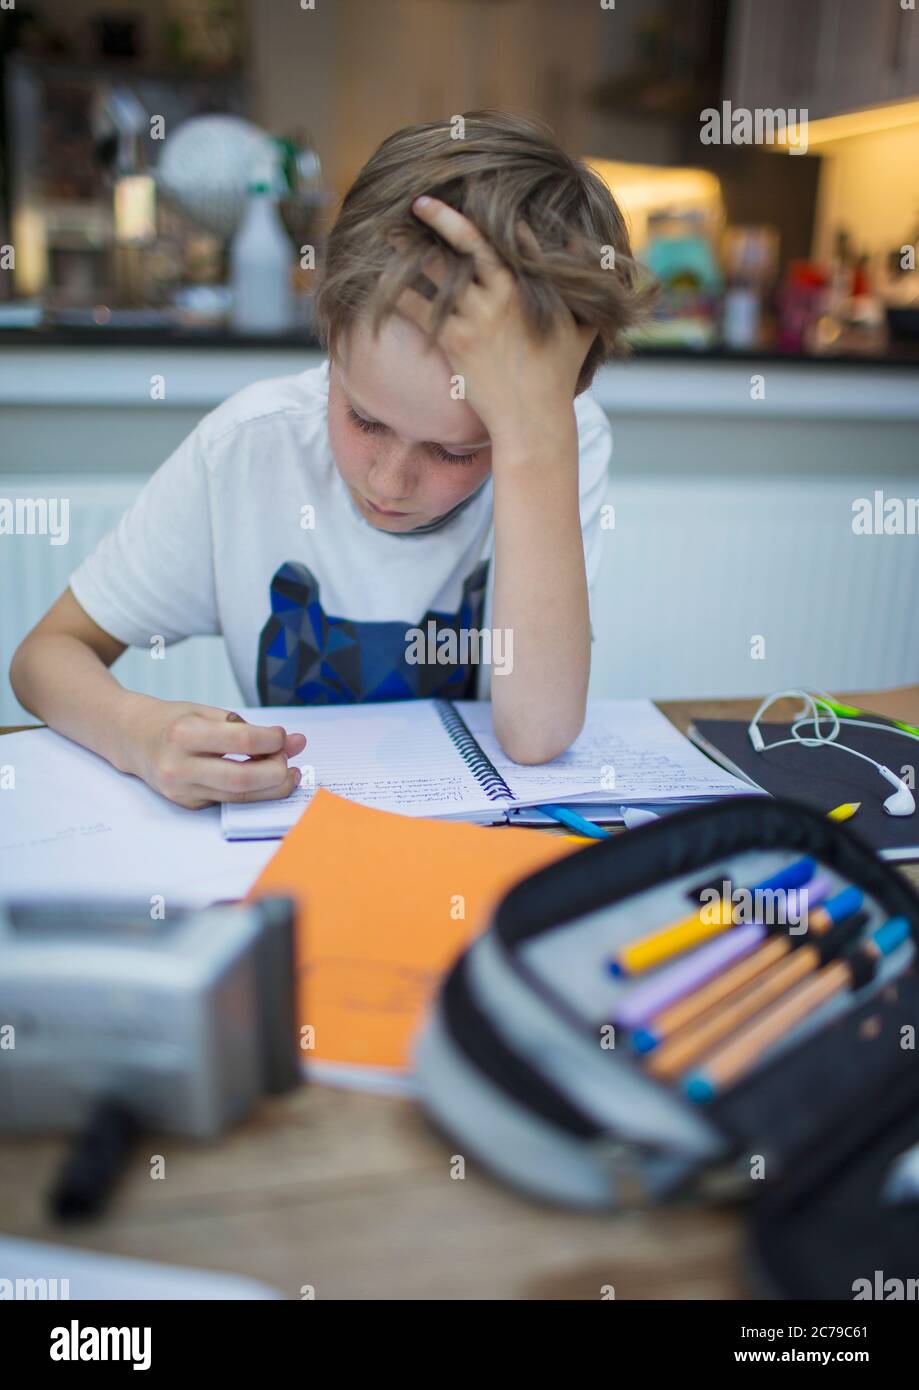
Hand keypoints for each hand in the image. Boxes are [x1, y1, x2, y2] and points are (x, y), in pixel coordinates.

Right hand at [122, 696, 305, 809]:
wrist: (131, 739)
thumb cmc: (172, 721)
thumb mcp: (206, 711)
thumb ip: (248, 727)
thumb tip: (293, 742)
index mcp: (185, 733)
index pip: (242, 740)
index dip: (272, 740)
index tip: (283, 736)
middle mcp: (180, 766)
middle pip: (243, 779)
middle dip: (277, 772)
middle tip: (290, 761)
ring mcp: (182, 790)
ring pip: (239, 798)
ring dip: (272, 788)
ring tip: (287, 773)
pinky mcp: (187, 804)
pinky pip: (229, 801)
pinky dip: (253, 792)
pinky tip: (263, 780)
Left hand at [398, 195, 595, 441]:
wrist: (533, 419)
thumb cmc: (559, 377)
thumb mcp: (584, 329)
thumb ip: (584, 292)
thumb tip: (588, 257)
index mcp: (533, 286)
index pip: (510, 237)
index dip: (488, 216)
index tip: (471, 195)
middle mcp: (503, 294)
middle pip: (468, 244)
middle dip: (442, 220)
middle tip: (418, 202)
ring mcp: (477, 315)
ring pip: (437, 270)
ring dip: (410, 250)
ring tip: (389, 234)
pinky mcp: (455, 339)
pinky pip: (419, 306)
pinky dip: (397, 292)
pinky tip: (380, 281)